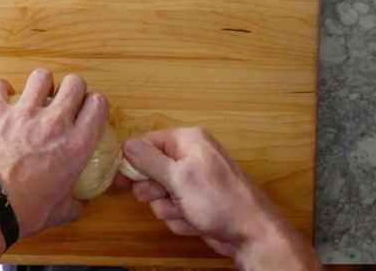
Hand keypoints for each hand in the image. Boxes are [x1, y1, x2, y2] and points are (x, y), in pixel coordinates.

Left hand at [0, 69, 108, 239]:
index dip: (94, 104)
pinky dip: (0, 89)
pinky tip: (2, 99)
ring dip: (41, 85)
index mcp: (76, 145)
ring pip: (41, 76)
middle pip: (74, 83)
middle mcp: (54, 123)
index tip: (86, 111)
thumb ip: (75, 202)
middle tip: (63, 102)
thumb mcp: (60, 212)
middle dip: (72, 89)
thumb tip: (81, 202)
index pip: (99, 104)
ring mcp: (23, 114)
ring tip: (35, 97)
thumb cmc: (25, 212)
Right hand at [123, 128, 316, 268]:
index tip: (124, 179)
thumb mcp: (179, 177)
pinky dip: (179, 218)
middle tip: (162, 196)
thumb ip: (149, 160)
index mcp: (187, 141)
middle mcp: (190, 157)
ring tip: (185, 211)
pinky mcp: (196, 203)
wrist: (251, 234)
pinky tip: (194, 221)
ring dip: (167, 207)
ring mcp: (193, 182)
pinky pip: (173, 209)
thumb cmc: (217, 200)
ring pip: (159, 194)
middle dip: (153, 189)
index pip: (146, 142)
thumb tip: (126, 144)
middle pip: (150, 170)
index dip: (132, 160)